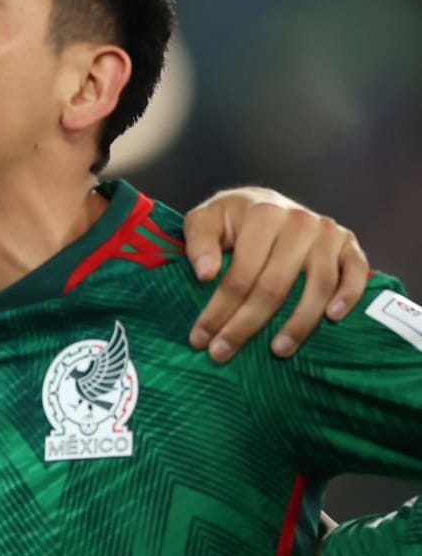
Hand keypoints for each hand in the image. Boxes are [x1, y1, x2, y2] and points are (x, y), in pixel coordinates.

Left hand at [183, 188, 368, 362]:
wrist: (266, 201)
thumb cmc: (232, 218)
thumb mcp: (205, 220)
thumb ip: (199, 242)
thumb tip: (204, 274)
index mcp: (263, 215)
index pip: (241, 274)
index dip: (220, 309)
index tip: (200, 338)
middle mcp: (300, 223)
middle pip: (275, 286)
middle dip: (246, 325)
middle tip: (223, 353)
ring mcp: (328, 234)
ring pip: (318, 286)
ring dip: (299, 323)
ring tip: (278, 350)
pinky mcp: (349, 244)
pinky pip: (356, 273)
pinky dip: (349, 296)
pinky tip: (333, 318)